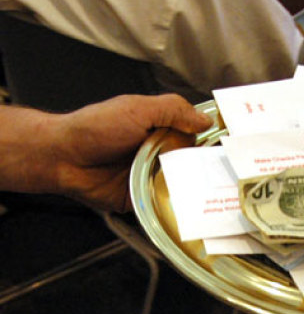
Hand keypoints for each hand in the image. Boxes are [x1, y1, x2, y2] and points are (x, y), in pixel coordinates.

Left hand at [50, 94, 212, 211]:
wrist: (63, 158)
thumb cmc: (93, 128)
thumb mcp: (136, 108)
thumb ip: (172, 109)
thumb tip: (204, 120)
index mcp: (162, 129)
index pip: (196, 135)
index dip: (212, 141)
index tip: (231, 148)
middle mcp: (160, 153)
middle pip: (195, 163)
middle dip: (207, 168)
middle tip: (222, 173)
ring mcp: (153, 177)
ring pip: (184, 185)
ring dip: (192, 188)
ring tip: (210, 192)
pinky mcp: (145, 198)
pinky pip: (166, 204)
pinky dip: (175, 205)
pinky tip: (187, 206)